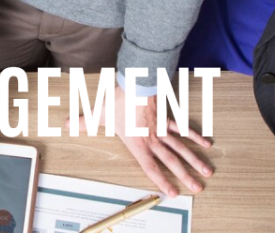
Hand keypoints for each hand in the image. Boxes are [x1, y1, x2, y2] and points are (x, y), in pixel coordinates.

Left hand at [68, 86, 212, 197]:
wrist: (136, 81)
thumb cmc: (119, 99)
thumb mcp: (99, 114)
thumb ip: (84, 122)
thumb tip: (67, 125)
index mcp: (138, 143)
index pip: (151, 167)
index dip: (162, 182)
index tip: (173, 193)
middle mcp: (152, 139)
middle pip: (172, 161)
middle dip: (186, 176)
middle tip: (199, 188)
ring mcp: (162, 129)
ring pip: (182, 148)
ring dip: (195, 160)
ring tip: (207, 171)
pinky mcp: (166, 117)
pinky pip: (183, 129)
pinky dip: (195, 136)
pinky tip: (207, 143)